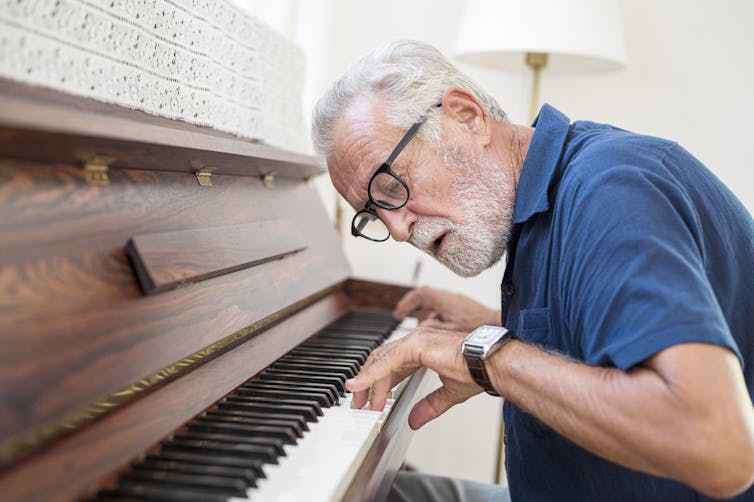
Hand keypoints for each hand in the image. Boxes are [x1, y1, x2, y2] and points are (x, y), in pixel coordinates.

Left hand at [345, 326, 483, 428]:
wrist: (491, 365)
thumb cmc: (478, 371)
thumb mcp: (448, 394)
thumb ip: (429, 406)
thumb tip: (414, 420)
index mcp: (423, 350)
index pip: (392, 364)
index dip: (379, 382)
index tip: (371, 400)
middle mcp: (417, 341)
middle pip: (382, 360)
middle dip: (367, 383)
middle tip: (359, 404)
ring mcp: (415, 340)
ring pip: (382, 362)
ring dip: (368, 383)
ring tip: (362, 404)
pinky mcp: (416, 345)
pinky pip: (387, 362)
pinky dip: (371, 375)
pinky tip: (360, 386)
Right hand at [393, 286, 499, 330]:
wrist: (497, 326)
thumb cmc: (478, 328)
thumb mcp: (449, 331)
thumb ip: (432, 328)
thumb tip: (419, 329)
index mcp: (445, 300)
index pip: (420, 293)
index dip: (407, 301)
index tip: (400, 312)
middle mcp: (450, 298)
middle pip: (426, 297)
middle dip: (413, 307)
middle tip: (404, 316)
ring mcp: (457, 301)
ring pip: (435, 303)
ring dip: (425, 313)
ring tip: (421, 327)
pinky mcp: (463, 307)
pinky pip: (444, 308)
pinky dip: (436, 316)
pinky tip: (437, 329)